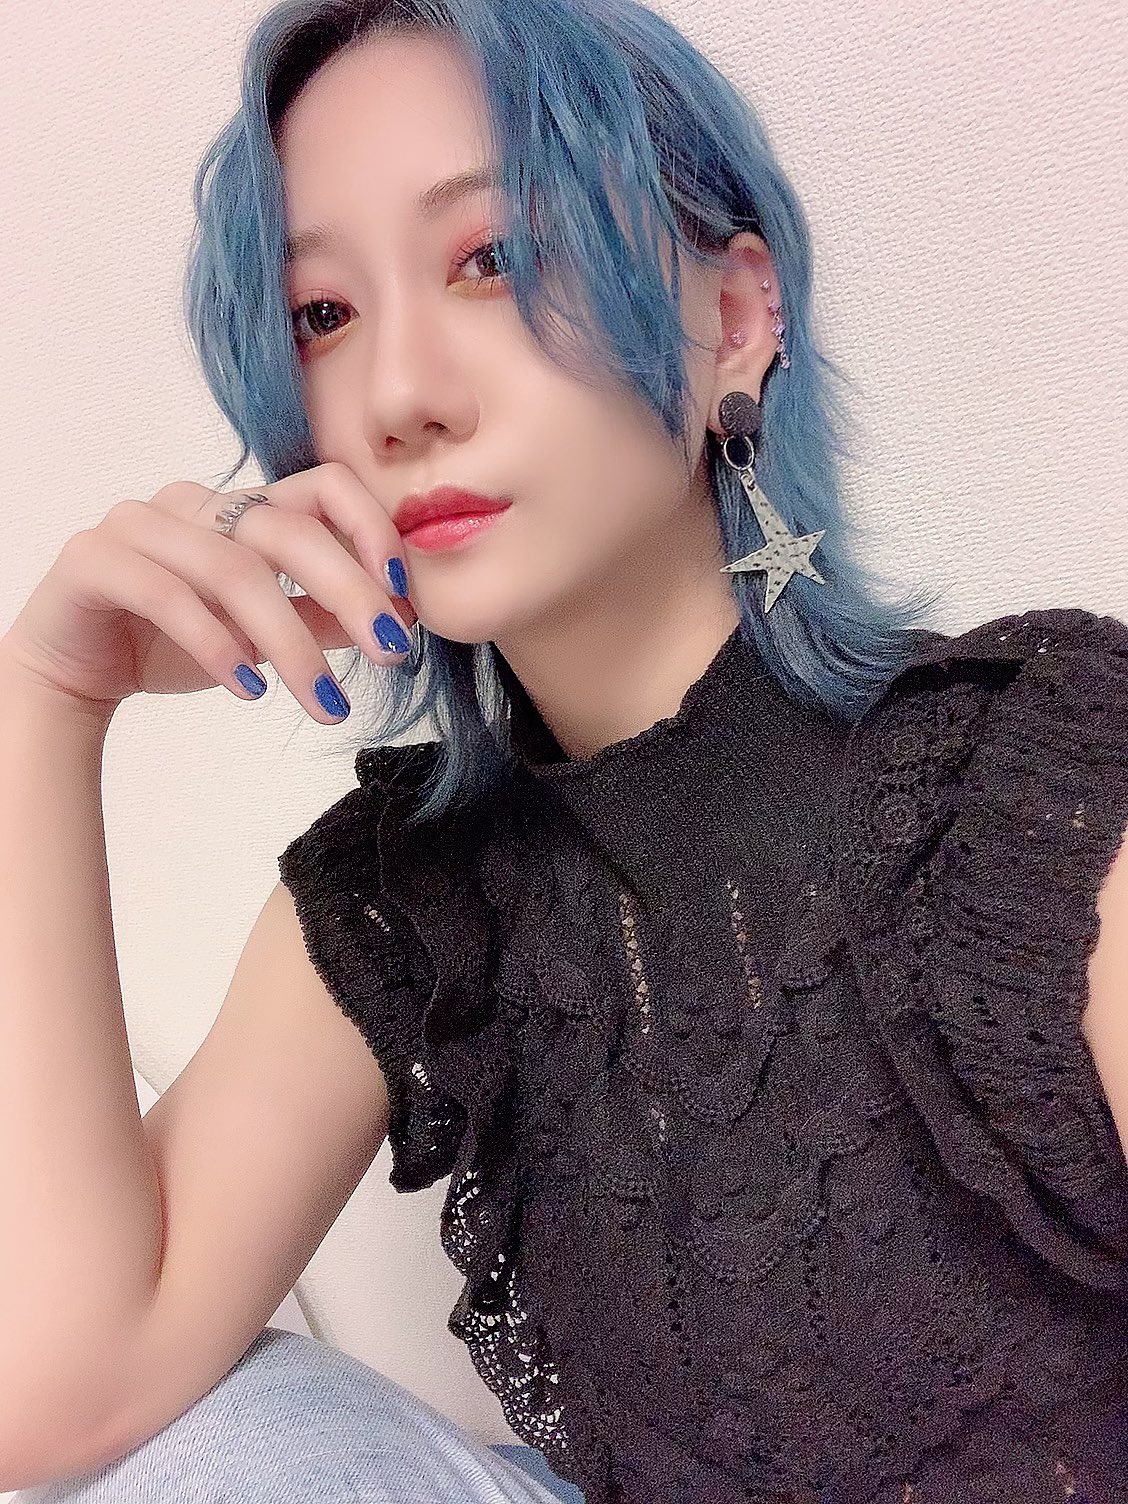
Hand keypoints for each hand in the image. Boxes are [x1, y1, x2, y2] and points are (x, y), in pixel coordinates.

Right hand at [0, 461, 418, 725]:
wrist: (72, 669)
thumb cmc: (171, 643)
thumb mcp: (263, 634)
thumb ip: (321, 618)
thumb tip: (397, 619)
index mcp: (241, 507)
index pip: (323, 487)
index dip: (371, 530)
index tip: (404, 594)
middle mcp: (194, 503)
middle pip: (287, 530)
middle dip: (349, 594)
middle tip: (392, 654)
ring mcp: (139, 523)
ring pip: (233, 570)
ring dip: (289, 643)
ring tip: (324, 702)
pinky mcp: (93, 559)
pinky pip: (165, 594)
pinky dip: (216, 645)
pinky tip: (249, 689)